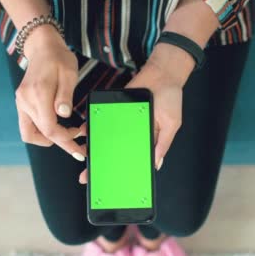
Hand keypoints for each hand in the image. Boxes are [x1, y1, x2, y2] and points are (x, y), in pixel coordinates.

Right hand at [15, 25, 86, 160]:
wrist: (42, 47)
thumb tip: (63, 114)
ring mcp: (21, 103)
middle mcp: (26, 101)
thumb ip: (66, 95)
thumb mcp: (69, 73)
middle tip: (79, 140)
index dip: (65, 141)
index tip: (78, 149)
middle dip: (62, 141)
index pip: (49, 128)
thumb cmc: (59, 59)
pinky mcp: (22, 104)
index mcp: (38, 94)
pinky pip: (28, 126)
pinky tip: (56, 128)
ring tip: (66, 135)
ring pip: (30, 134)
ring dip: (48, 139)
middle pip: (41, 133)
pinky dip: (41, 132)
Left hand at [79, 43, 193, 183]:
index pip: (132, 159)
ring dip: (94, 146)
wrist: (162, 73)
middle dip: (102, 163)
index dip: (121, 170)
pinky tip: (83, 133)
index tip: (110, 182)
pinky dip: (92, 125)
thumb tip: (155, 164)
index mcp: (147, 139)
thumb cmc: (171, 98)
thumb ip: (162, 143)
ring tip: (83, 157)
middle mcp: (133, 133)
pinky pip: (102, 119)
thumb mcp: (171, 124)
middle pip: (115, 151)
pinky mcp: (115, 109)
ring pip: (106, 137)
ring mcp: (123, 122)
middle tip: (88, 176)